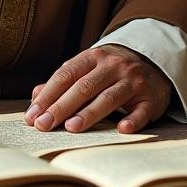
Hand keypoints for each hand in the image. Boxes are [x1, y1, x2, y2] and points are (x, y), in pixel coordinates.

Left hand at [24, 44, 170, 134]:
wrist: (154, 59)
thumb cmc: (111, 70)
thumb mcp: (88, 68)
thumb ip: (63, 82)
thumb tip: (35, 96)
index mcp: (93, 58)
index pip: (66, 75)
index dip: (48, 96)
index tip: (32, 115)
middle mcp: (112, 66)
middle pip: (83, 87)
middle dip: (61, 107)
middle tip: (43, 126)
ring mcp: (133, 81)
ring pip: (109, 98)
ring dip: (89, 113)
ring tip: (71, 128)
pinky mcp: (151, 97)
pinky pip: (141, 110)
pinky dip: (132, 120)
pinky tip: (121, 129)